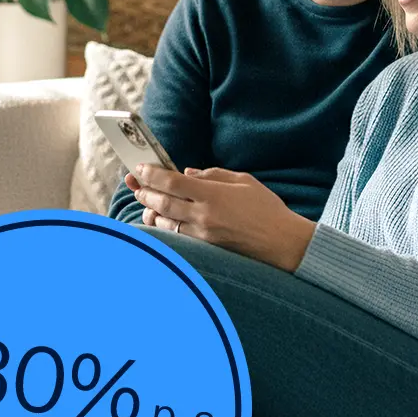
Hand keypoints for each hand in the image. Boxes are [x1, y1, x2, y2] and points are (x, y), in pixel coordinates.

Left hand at [127, 165, 315, 271]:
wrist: (282, 243)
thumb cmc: (267, 208)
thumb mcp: (243, 180)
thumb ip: (212, 174)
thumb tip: (186, 173)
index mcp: (212, 194)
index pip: (171, 182)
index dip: (151, 174)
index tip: (140, 168)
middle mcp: (203, 215)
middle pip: (162, 202)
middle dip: (145, 191)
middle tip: (135, 184)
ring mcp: (202, 234)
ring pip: (164, 221)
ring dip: (151, 210)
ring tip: (145, 202)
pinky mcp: (205, 248)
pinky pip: (176, 236)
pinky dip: (164, 226)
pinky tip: (161, 219)